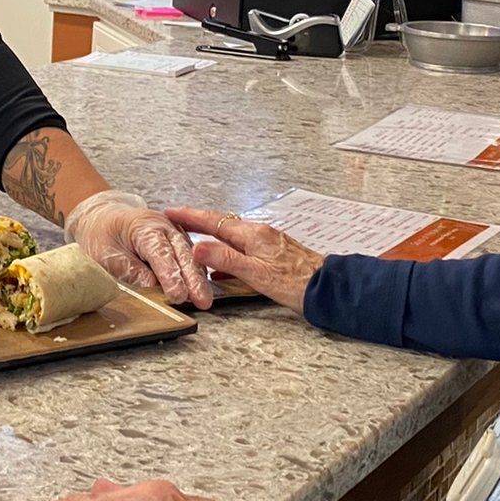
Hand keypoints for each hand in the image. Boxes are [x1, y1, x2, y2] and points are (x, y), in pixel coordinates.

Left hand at [64, 190, 209, 307]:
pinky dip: (197, 273)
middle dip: (193, 279)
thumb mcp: (107, 255)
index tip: (178, 295)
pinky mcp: (178, 242)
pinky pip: (191, 258)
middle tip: (202, 301)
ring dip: (198, 278)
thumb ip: (131, 270)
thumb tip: (153, 288)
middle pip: (183, 253)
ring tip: (204, 300)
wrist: (102, 217)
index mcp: (144, 226)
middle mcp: (164, 226)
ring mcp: (174, 233)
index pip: (161, 252)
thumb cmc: (102, 235)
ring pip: (191, 256)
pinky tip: (202, 289)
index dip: (171, 275)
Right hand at [162, 207, 323, 312]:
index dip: (190, 217)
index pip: (213, 221)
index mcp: (252, 235)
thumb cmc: (296, 283)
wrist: (328, 288)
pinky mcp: (274, 253)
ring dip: (212, 237)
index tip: (171, 212)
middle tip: (178, 221)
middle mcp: (260, 233)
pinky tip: (224, 266)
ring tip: (194, 240)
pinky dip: (227, 252)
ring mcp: (268, 242)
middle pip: (222, 224)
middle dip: (198, 222)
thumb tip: (197, 249)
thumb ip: (225, 260)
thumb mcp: (256, 274)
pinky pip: (243, 247)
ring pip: (232, 235)